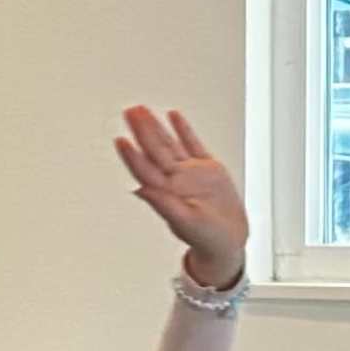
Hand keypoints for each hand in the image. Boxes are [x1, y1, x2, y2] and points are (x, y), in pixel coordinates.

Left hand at [115, 107, 248, 288]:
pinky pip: (193, 144)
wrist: (229, 241)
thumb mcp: (185, 222)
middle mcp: (175, 180)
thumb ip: (163, 205)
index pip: (144, 169)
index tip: (120, 139)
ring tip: (142, 110)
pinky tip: (173, 115)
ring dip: (156, 127)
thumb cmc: (206, 238)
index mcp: (166, 193)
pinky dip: (183, 129)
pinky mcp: (208, 169)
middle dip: (141, 130)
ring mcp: (190, 173)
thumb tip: (141, 190)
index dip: (132, 154)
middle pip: (154, 150)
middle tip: (129, 111)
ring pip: (169, 144)